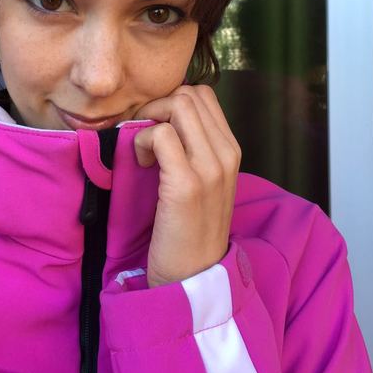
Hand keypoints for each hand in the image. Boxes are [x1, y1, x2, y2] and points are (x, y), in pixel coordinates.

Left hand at [132, 84, 240, 287]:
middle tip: (145, 134)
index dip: (172, 101)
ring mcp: (210, 168)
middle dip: (159, 105)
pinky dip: (142, 140)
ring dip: (151, 119)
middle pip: (190, 94)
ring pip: (178, 105)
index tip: (157, 126)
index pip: (204, 95)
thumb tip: (164, 117)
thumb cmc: (190, 229)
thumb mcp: (204, 183)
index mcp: (231, 150)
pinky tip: (142, 164)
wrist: (195, 278)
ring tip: (145, 150)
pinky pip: (160, 134)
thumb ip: (194, 149)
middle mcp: (227, 154)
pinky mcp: (187, 184)